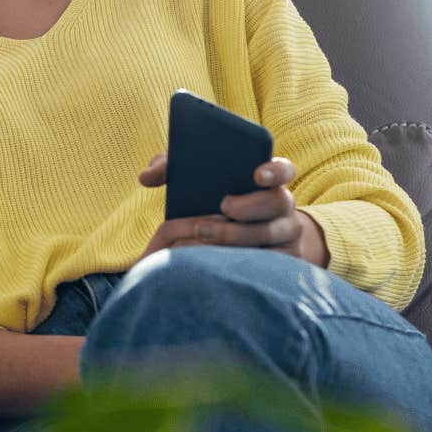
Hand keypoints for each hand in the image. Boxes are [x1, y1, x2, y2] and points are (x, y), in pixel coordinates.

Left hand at [137, 154, 327, 266]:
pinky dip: (246, 260)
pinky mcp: (283, 261)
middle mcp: (283, 206)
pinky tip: (219, 259)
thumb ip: (174, 168)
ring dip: (239, 234)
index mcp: (268, 181)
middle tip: (224, 205)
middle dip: (251, 204)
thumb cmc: (219, 202)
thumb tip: (146, 177)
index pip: (283, 169)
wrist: (248, 239)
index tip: (256, 173)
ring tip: (204, 232)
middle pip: (279, 202)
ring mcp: (286, 234)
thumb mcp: (201, 182)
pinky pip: (270, 263)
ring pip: (272, 234)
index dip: (274, 170)